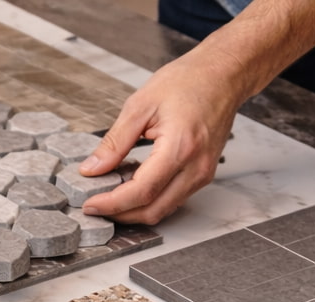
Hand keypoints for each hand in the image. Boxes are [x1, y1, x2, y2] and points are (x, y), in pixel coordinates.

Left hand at [75, 50, 242, 224]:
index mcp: (180, 147)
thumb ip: (114, 142)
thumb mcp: (140, 105)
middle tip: (95, 205)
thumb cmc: (189, 81)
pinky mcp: (202, 175)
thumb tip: (91, 169)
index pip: (141, 192)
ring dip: (134, 211)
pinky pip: (171, 200)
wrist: (224, 74)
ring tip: (110, 197)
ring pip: (162, 210)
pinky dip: (148, 201)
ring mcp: (202, 174)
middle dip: (120, 214)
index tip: (90, 204)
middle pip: (152, 210)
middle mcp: (196, 167)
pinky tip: (131, 188)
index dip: (112, 204)